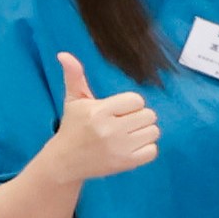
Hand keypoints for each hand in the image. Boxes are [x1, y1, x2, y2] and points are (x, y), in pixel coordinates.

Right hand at [44, 53, 160, 179]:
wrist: (65, 161)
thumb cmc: (73, 127)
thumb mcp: (74, 101)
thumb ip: (74, 76)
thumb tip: (64, 54)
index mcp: (99, 112)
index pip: (137, 100)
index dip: (130, 104)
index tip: (118, 110)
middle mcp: (110, 130)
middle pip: (149, 115)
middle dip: (138, 117)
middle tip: (123, 122)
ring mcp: (119, 148)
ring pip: (154, 132)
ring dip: (144, 132)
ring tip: (127, 134)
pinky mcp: (126, 163)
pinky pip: (153, 150)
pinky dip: (146, 149)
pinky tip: (130, 147)